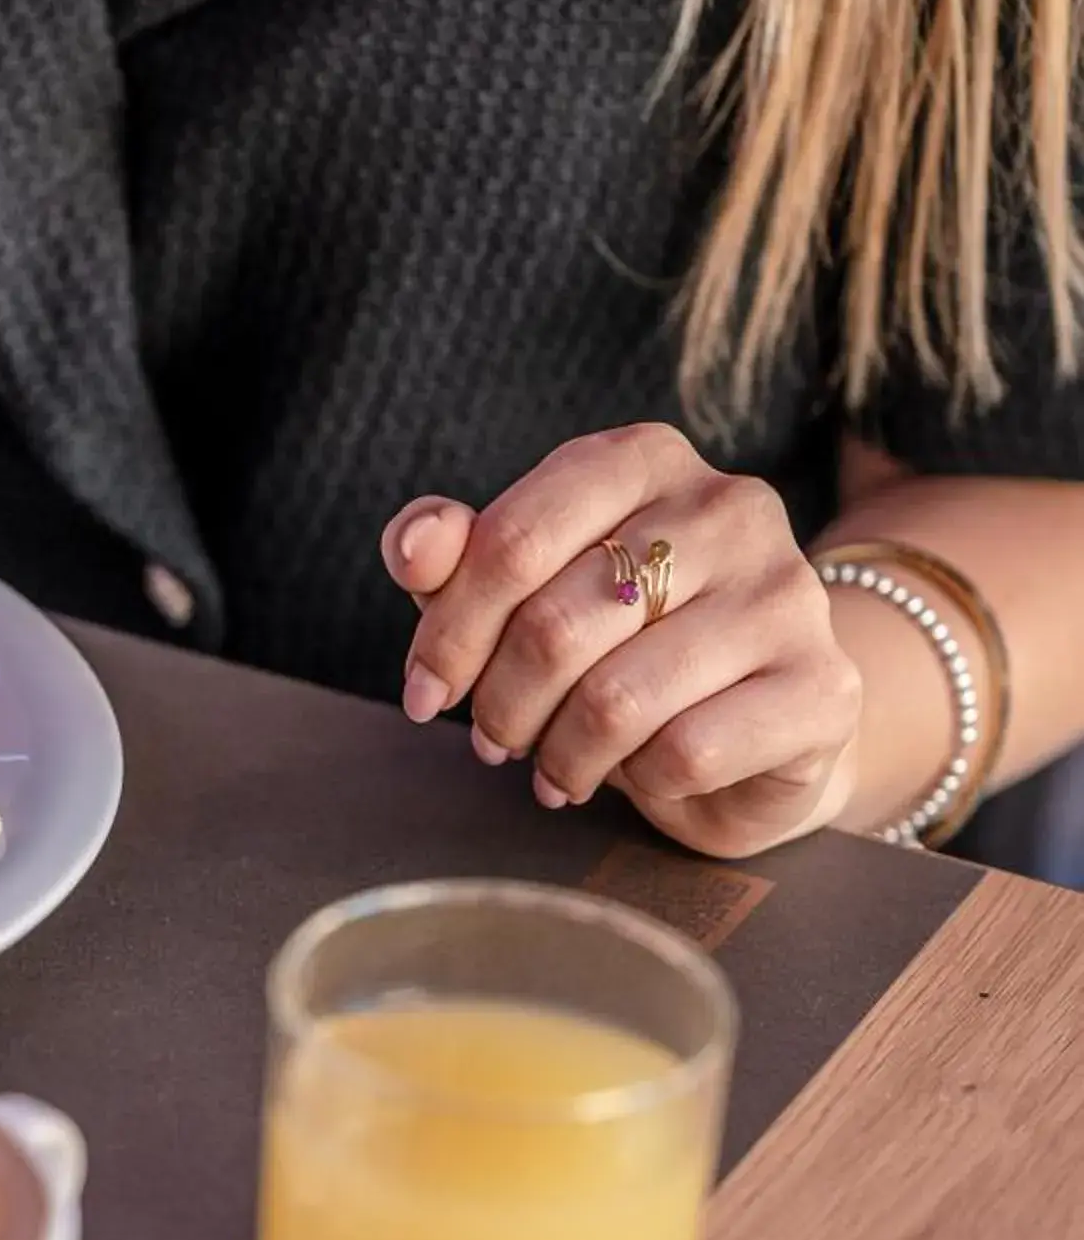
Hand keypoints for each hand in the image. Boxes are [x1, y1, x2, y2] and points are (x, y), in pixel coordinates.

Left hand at [383, 424, 863, 858]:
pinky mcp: (823, 684)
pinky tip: (636, 775)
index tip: (424, 694)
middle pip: (554, 625)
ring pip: (615, 700)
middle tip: (494, 742)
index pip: (508, 543)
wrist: (755, 726)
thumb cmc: (621, 647)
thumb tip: (416, 544)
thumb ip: (456, 559)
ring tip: (554, 769)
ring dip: (560, 755)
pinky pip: (686, 752)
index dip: (447, 634)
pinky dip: (638, 781)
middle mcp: (727, 506)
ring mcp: (787, 591)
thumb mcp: (523, 593)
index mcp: (642, 458)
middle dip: (500, 706)